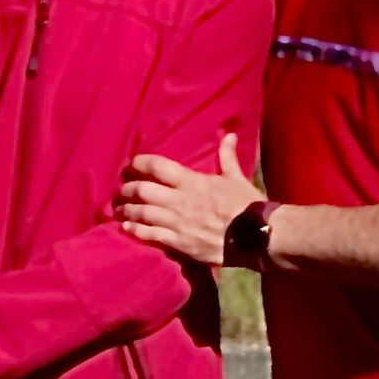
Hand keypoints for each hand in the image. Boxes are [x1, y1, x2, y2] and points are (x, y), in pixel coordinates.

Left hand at [118, 132, 261, 266]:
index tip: (131, 164)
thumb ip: (227, 157)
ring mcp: (177, 223)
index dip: (140, 163)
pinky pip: (151, 236)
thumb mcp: (236, 177)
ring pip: (142, 213)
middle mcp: (179, 201)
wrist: (258, 235)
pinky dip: (136, 231)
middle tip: (122, 190)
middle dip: (128, 189)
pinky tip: (126, 228)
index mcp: (191, 182)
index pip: (157, 167)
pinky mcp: (180, 243)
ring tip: (119, 210)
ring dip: (127, 210)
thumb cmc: (247, 205)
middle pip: (143, 191)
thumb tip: (230, 135)